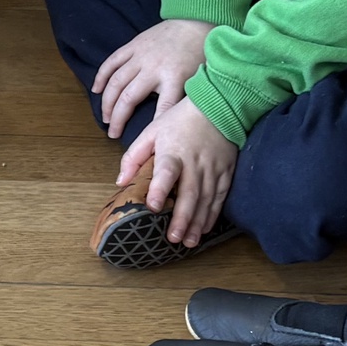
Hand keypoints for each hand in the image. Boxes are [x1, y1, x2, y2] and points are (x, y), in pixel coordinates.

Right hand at [92, 19, 213, 137]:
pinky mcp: (133, 46)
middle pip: (129, 99)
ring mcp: (141, 56)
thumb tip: (176, 121)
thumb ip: (187, 98)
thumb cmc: (200, 52)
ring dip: (107, 103)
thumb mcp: (201, 77)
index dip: (152, 126)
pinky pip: (112, 62)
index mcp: (175, 77)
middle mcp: (154, 68)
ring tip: (105, 118)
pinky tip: (96, 90)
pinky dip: (101, 76)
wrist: (197, 19)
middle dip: (118, 119)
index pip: (162, 108)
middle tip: (112, 133)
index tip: (142, 140)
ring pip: (116, 82)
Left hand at [117, 99, 237, 245]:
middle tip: (173, 238)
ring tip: (188, 242)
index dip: (159, 189)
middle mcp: (194, 163)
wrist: (220, 104)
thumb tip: (120, 181)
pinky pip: (220, 196)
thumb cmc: (180, 119)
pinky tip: (204, 228)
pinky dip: (212, 213)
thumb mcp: (152, 131)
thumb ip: (134, 156)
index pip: (166, 172)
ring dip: (196, 222)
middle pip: (189, 193)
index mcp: (173, 152)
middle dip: (181, 218)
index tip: (152, 207)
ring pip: (205, 199)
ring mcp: (213, 168)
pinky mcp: (226, 170)